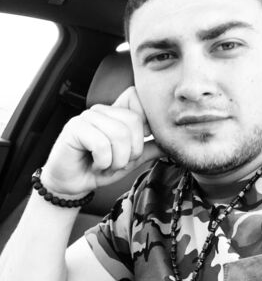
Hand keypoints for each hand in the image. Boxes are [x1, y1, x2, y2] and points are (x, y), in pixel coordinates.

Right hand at [41, 87, 163, 195]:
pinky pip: (102, 144)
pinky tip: (95, 165)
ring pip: (119, 134)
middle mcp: (102, 111)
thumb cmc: (97, 169)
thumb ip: (149, 149)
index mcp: (116, 114)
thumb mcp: (130, 160)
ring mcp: (87, 117)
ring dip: (116, 160)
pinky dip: (103, 162)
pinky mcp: (74, 128)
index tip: (137, 142)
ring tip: (106, 165)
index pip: (136, 96)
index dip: (143, 120)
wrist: (71, 184)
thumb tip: (170, 143)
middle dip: (131, 151)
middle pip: (133, 121)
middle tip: (118, 162)